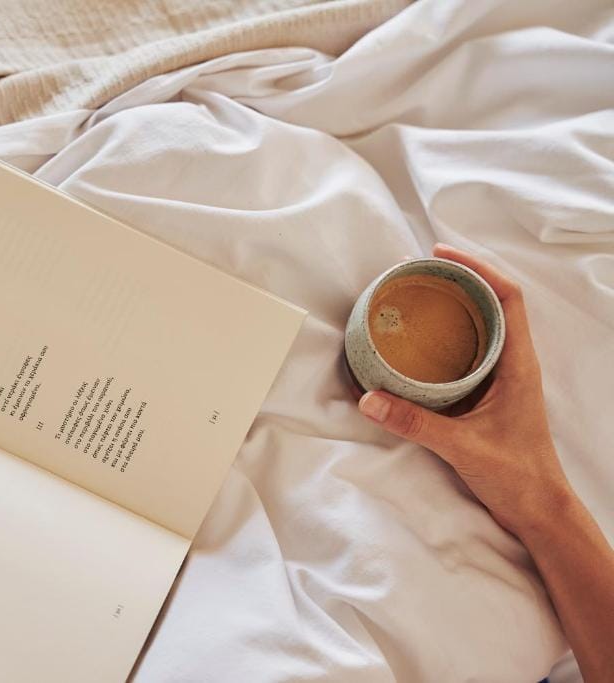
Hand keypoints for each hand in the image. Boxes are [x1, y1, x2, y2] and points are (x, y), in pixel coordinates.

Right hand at [356, 244, 571, 539]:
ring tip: (413, 299)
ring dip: (450, 308)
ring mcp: (501, 380)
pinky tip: (415, 345)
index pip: (508, 297)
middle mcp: (512, 364)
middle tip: (416, 273)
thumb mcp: (462, 446)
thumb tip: (368, 398)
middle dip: (456, 281)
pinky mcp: (487, 396)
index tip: (441, 255)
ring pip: (478, 327)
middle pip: (490, 304)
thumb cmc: (517, 476)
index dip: (478, 268)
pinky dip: (443, 339)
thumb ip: (414, 422)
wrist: (538, 510)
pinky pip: (465, 353)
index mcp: (518, 364)